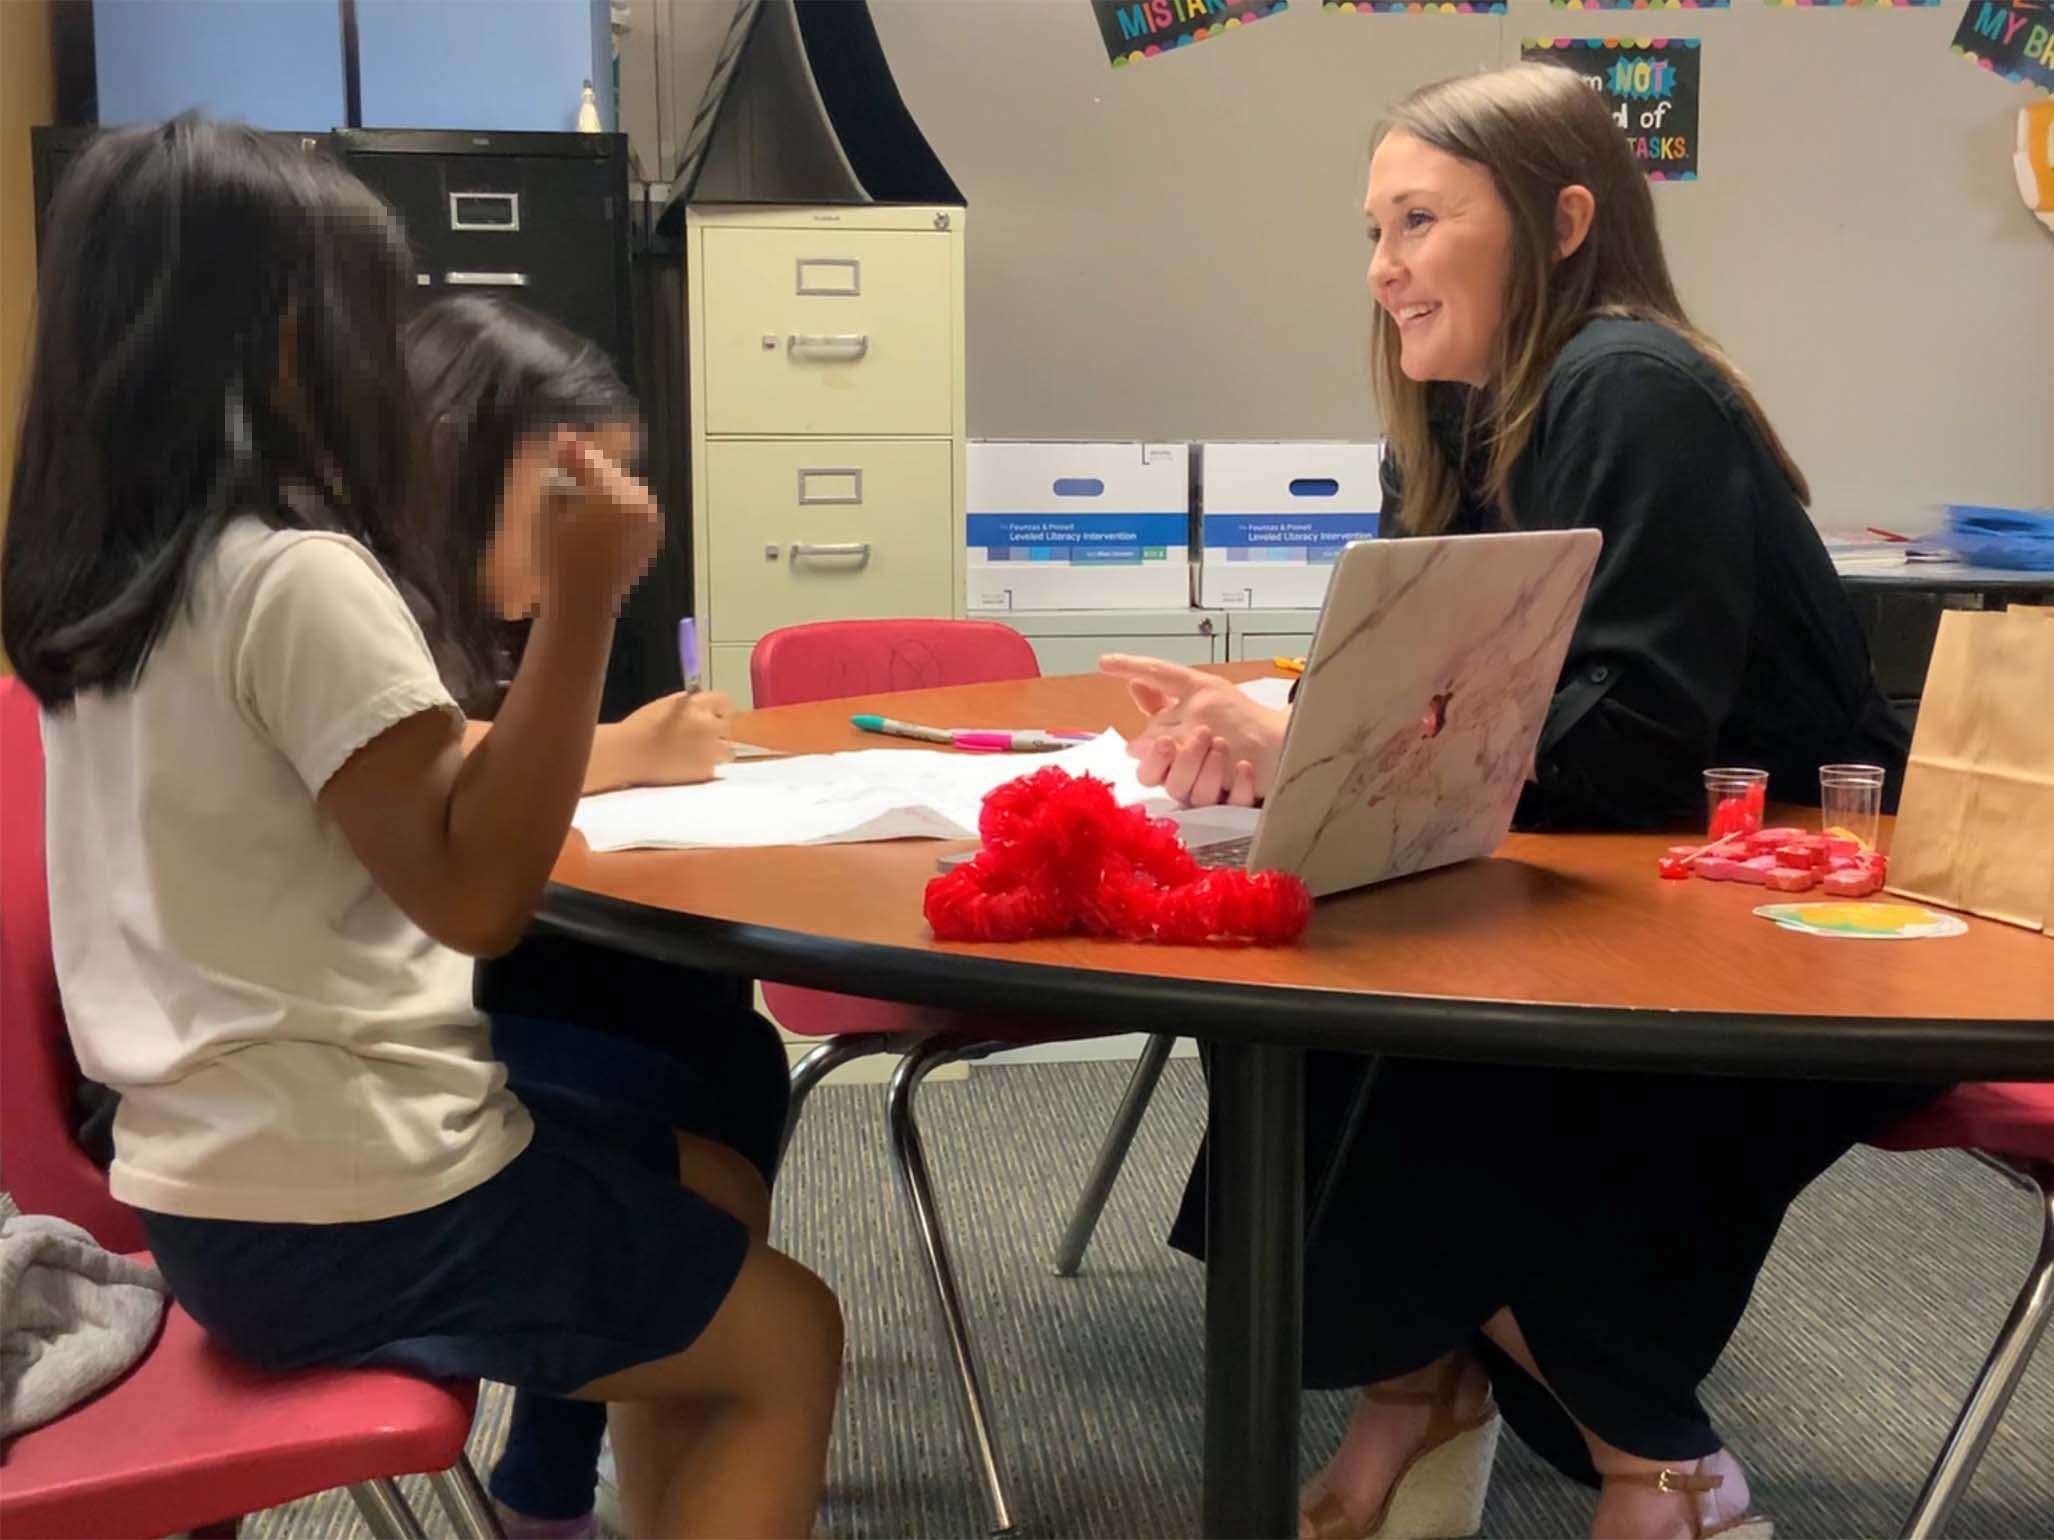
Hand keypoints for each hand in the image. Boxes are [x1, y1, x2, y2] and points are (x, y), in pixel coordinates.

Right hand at [539, 430, 662, 616]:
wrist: (583, 602)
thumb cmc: (556, 559)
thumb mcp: (548, 510)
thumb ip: (561, 472)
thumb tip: (565, 437)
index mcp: (613, 496)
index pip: (590, 461)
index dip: (571, 451)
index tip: (559, 439)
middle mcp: (640, 504)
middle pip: (610, 472)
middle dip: (588, 470)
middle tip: (566, 469)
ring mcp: (651, 520)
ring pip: (623, 487)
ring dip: (603, 487)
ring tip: (581, 499)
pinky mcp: (653, 533)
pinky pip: (633, 506)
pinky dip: (616, 505)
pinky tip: (597, 517)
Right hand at [617, 690, 734, 785]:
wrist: (628, 754)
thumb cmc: (640, 728)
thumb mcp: (665, 704)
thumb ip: (689, 703)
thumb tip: (702, 704)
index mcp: (697, 705)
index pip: (725, 703)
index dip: (722, 711)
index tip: (718, 717)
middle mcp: (708, 725)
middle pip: (728, 728)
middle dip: (718, 733)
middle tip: (702, 740)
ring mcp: (710, 749)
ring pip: (727, 752)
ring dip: (716, 753)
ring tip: (695, 756)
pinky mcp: (705, 770)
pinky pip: (713, 768)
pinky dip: (703, 768)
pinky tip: (686, 767)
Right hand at [1098, 654, 1288, 807]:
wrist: (1281, 734)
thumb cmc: (1234, 717)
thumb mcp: (1197, 694)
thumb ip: (1159, 695)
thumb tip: (1131, 683)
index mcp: (1170, 758)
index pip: (1147, 769)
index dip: (1155, 757)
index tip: (1166, 740)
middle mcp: (1186, 778)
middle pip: (1170, 784)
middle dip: (1184, 760)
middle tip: (1200, 734)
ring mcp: (1212, 793)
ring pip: (1197, 796)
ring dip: (1209, 768)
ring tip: (1224, 745)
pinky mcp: (1238, 802)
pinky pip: (1232, 802)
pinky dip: (1238, 785)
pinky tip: (1245, 767)